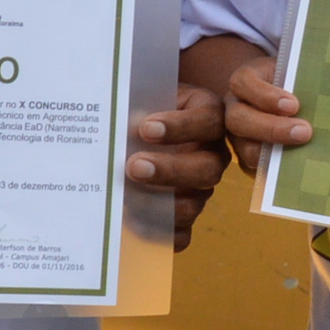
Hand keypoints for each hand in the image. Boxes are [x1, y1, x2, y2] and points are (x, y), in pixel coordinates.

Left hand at [126, 84, 230, 250]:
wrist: (139, 132)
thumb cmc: (143, 106)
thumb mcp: (143, 96)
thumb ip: (136, 106)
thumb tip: (117, 125)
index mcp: (208, 116)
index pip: (208, 121)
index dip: (180, 127)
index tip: (146, 128)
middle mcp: (213, 154)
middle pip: (207, 169)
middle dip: (169, 170)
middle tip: (133, 166)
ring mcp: (201, 187)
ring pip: (193, 204)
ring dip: (158, 204)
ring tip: (124, 200)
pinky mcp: (184, 213)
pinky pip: (181, 233)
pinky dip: (158, 232)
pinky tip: (132, 224)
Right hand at [215, 56, 309, 177]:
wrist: (290, 99)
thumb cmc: (295, 82)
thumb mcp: (297, 75)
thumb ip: (305, 83)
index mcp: (246, 81)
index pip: (242, 82)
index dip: (264, 95)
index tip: (293, 105)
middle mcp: (236, 108)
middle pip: (238, 119)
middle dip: (271, 128)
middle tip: (305, 131)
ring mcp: (239, 135)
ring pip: (244, 147)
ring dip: (275, 152)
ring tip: (303, 150)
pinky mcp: (248, 158)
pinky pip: (255, 168)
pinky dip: (277, 170)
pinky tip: (299, 168)